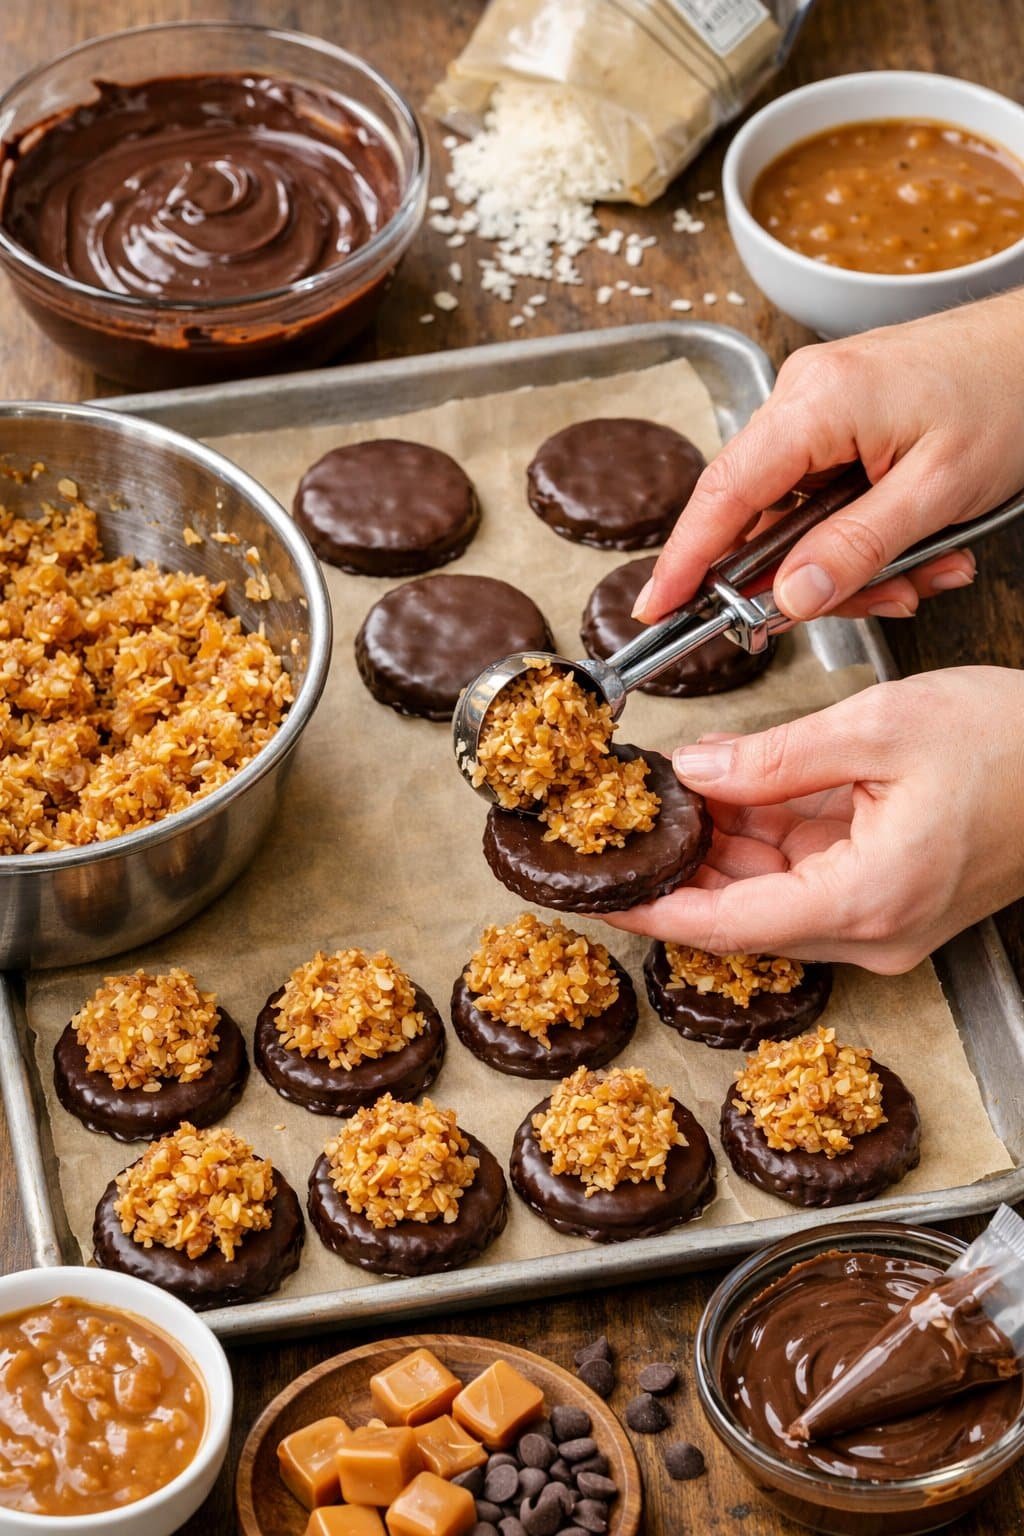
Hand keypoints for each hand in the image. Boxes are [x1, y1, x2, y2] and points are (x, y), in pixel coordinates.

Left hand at [603, 668, 1023, 971]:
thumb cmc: (1009, 742)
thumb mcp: (875, 729)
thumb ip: (773, 759)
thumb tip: (695, 770)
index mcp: (865, 898)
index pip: (728, 925)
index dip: (656, 909)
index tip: (601, 896)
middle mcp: (873, 929)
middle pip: (744, 911)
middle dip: (684, 862)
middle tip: (631, 813)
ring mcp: (885, 920)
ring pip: (772, 893)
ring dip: (724, 845)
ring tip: (678, 788)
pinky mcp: (893, 898)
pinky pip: (809, 877)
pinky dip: (767, 838)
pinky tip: (736, 791)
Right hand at [634, 290, 1023, 624]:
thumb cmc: (1012, 392)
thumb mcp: (938, 492)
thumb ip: (856, 549)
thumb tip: (787, 599)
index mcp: (815, 403)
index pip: (723, 494)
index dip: (684, 560)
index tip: (656, 608)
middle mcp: (802, 398)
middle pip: (762, 518)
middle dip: (814, 577)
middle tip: (881, 602)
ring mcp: (820, 407)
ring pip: (799, 518)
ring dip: (857, 562)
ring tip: (928, 572)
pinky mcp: (842, 419)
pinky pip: (827, 498)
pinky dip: (866, 535)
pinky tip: (923, 547)